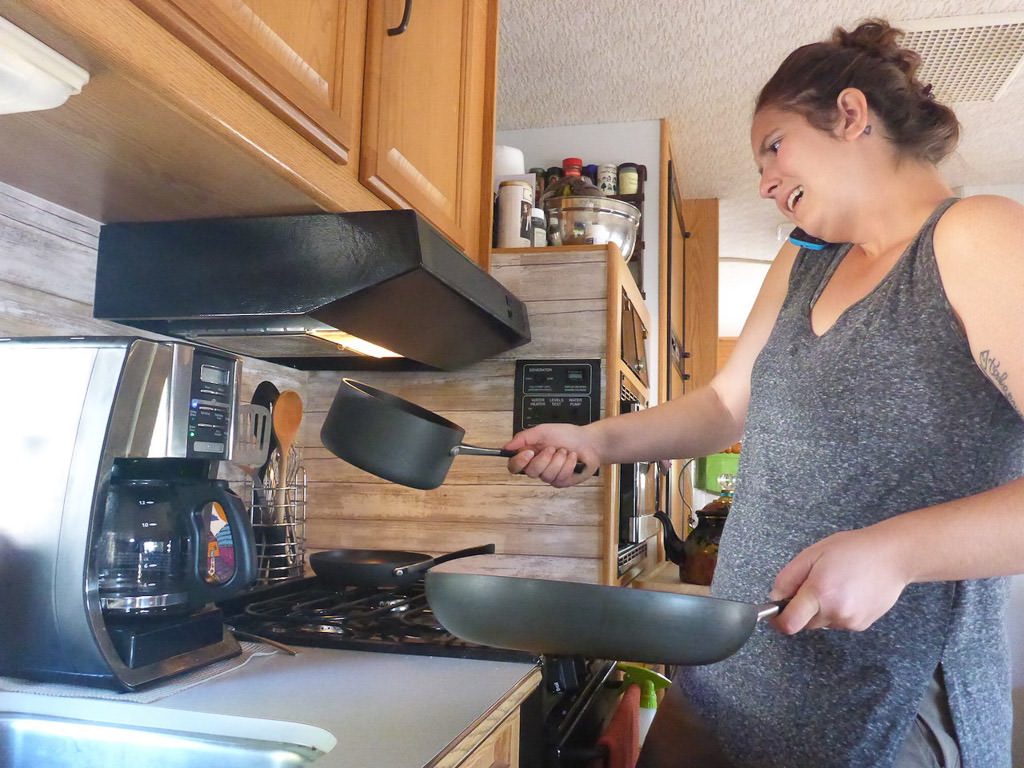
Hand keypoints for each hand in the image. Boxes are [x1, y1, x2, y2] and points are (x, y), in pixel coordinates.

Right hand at [502, 423, 597, 487]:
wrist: (588, 442)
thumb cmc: (567, 435)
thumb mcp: (542, 431)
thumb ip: (523, 438)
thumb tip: (506, 446)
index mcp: (530, 455)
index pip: (514, 466)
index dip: (519, 462)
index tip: (529, 452)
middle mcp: (538, 467)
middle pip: (530, 472)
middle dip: (545, 458)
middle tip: (553, 448)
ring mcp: (549, 476)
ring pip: (547, 475)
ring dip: (559, 460)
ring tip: (565, 451)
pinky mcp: (562, 482)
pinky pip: (560, 477)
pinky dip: (568, 464)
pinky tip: (573, 458)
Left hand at [769, 525, 910, 632]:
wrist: (893, 556)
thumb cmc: (853, 550)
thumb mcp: (812, 554)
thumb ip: (788, 578)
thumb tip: (775, 598)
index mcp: (820, 592)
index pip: (789, 623)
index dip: (777, 619)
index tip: (775, 612)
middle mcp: (835, 611)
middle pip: (803, 623)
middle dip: (801, 608)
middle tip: (813, 584)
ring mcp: (850, 621)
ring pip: (820, 623)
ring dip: (820, 609)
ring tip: (835, 585)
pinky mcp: (861, 625)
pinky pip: (837, 622)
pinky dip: (836, 611)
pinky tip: (848, 592)